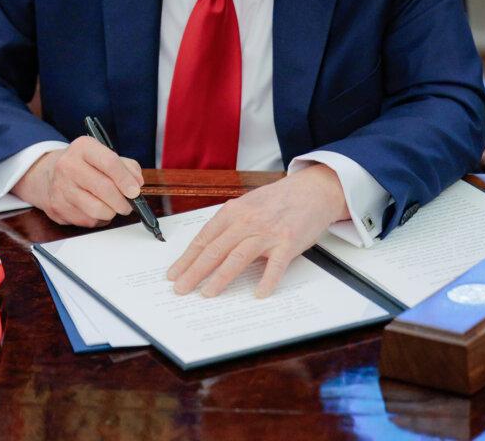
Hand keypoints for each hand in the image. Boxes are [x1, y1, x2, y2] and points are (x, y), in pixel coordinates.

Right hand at [11, 137, 144, 226]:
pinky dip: (97, 218)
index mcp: (83, 147)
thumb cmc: (84, 166)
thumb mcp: (103, 156)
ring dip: (111, 212)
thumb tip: (137, 183)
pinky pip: (87, 220)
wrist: (48, 176)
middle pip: (104, 188)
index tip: (135, 191)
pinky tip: (94, 209)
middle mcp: (68, 165)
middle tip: (128, 204)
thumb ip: (126, 166)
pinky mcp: (58, 208)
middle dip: (122, 201)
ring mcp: (60, 187)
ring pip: (97, 209)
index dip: (126, 179)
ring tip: (112, 207)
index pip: (109, 162)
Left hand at [167, 163, 348, 297]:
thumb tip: (207, 248)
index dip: (187, 259)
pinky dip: (266, 281)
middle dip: (194, 272)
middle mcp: (246, 222)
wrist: (311, 190)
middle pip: (214, 250)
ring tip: (207, 293)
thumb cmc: (277, 200)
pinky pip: (275, 266)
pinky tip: (258, 294)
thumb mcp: (247, 205)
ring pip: (237, 258)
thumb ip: (229, 224)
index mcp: (232, 212)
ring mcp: (267, 232)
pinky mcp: (288, 243)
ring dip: (220, 278)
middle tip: (181, 289)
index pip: (204, 239)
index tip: (174, 274)